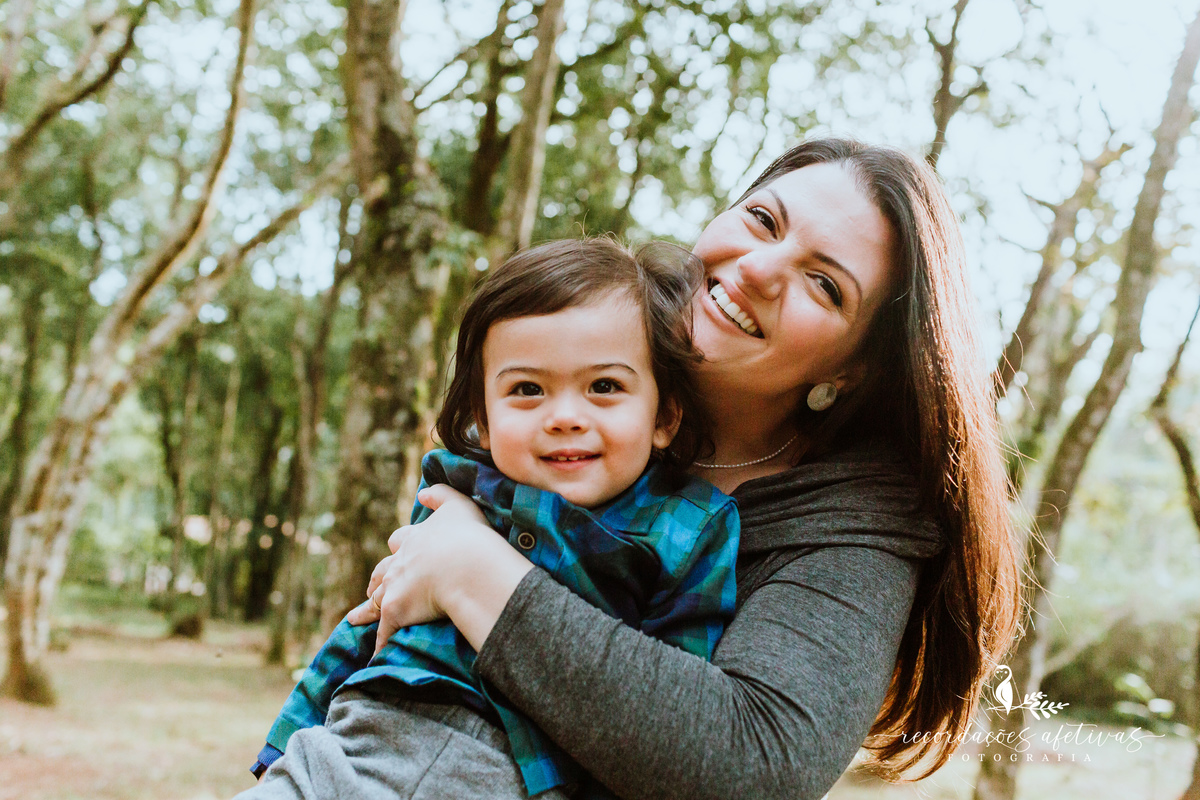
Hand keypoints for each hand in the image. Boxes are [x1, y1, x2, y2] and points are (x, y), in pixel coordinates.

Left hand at [346, 483, 531, 654]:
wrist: (467, 565)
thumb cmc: (468, 536)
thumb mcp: (459, 505)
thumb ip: (441, 495)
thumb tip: (423, 493)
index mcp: (415, 539)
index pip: (400, 541)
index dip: (399, 546)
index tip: (397, 550)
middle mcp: (399, 562)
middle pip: (382, 572)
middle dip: (377, 579)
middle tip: (371, 588)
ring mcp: (394, 588)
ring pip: (375, 600)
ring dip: (367, 609)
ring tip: (357, 618)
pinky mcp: (395, 611)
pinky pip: (385, 632)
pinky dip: (380, 644)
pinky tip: (376, 655)